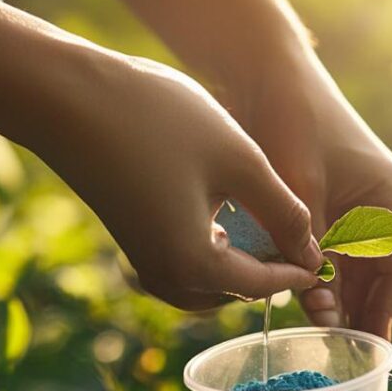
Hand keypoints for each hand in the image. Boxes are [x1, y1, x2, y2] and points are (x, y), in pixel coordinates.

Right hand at [27, 51, 321, 309]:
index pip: (263, 286)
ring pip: (207, 283)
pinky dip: (210, 255)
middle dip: (269, 273)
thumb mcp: (239, 161)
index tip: (326, 258)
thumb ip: (282, 210)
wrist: (65, 98)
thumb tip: (310, 248)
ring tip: (269, 236)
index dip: (298, 271)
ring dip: (239, 265)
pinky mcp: (130, 243)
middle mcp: (165, 278)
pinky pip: (182, 266)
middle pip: (235, 291)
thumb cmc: (157, 122)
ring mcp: (143, 263)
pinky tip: (223, 225)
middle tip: (301, 247)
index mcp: (194, 266)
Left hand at [227, 58, 391, 337]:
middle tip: (340, 356)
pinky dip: (330, 276)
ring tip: (324, 339)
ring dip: (344, 298)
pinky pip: (345, 250)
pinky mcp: (344, 201)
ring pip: (362, 266)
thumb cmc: (288, 124)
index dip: (380, 316)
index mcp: (390, 201)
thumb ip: (312, 252)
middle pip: (383, 276)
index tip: (365, 353)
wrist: (269, 74)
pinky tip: (311, 300)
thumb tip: (323, 315)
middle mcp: (388, 205)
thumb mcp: (300, 193)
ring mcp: (367, 203)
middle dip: (362, 313)